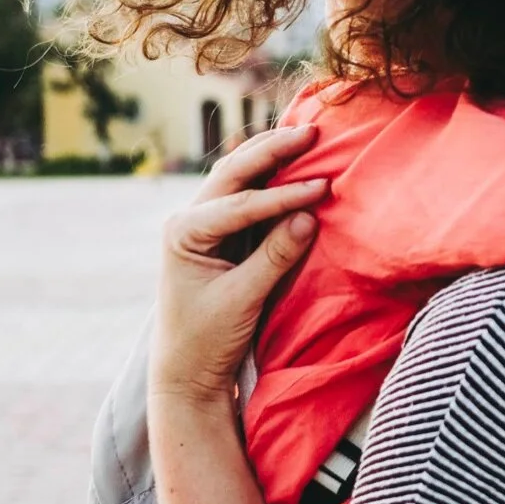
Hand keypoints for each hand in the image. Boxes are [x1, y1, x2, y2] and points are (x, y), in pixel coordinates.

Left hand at [149, 126, 325, 407]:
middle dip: (272, 152)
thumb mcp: (241, 300)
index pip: (239, 204)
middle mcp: (188, 219)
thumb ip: (274, 257)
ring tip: (306, 136)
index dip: (282, 195)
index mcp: (183, 232)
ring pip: (239, 177)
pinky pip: (248, 196)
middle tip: (311, 132)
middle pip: (233, 173)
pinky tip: (297, 163)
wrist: (187, 371)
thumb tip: (310, 217)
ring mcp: (203, 224)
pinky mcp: (221, 234)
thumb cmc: (206, 339)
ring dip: (272, 157)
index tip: (321, 188)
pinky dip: (273, 179)